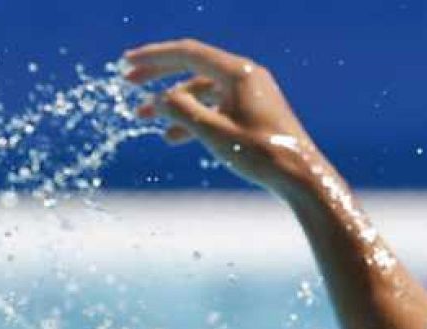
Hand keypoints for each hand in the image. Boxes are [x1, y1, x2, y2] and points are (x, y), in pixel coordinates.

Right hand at [123, 39, 323, 198]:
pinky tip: (173, 136)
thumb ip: (181, 111)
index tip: (126, 64)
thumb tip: (157, 99)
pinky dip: (193, 116)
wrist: (300, 177)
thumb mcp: (213, 133)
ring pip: (202, 90)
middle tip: (129, 82)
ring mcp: (250, 93)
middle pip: (192, 67)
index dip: (153, 57)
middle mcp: (245, 75)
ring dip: (173, 103)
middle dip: (159, 76)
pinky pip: (215, 106)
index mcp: (238, 72)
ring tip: (145, 118)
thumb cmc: (261, 155)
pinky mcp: (253, 111)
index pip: (187, 53)